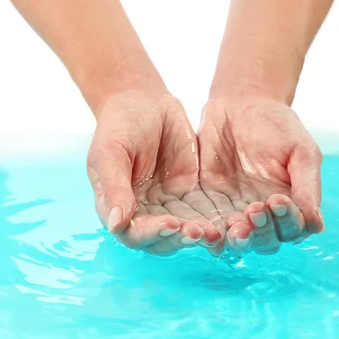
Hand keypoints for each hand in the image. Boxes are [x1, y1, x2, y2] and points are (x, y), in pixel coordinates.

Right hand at [87, 89, 222, 256]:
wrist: (142, 100)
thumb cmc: (119, 124)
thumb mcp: (111, 152)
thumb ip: (114, 187)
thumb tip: (116, 225)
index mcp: (117, 206)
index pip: (133, 233)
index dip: (151, 234)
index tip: (170, 224)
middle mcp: (143, 211)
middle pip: (161, 238)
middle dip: (179, 238)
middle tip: (199, 232)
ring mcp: (167, 203)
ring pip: (183, 229)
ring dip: (198, 234)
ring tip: (215, 232)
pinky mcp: (189, 192)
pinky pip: (202, 211)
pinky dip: (212, 219)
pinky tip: (227, 222)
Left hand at [198, 90, 322, 254]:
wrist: (240, 104)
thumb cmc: (277, 125)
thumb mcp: (300, 150)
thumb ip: (307, 186)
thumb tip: (315, 224)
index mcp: (292, 204)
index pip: (294, 228)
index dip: (287, 220)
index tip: (277, 200)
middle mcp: (265, 214)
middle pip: (267, 241)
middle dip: (262, 231)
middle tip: (254, 210)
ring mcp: (236, 211)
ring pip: (240, 240)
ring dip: (239, 238)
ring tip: (234, 226)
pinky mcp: (210, 204)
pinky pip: (211, 226)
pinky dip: (211, 234)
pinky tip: (209, 231)